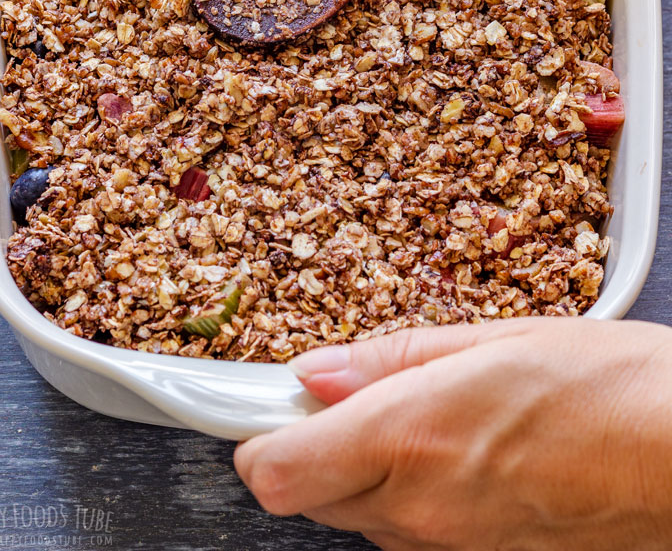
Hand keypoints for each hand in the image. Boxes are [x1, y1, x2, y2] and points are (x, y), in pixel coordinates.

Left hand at [235, 318, 671, 549]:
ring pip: (355, 515)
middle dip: (307, 444)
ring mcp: (449, 548)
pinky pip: (407, 532)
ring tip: (421, 411)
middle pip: (304, 493)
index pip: (276, 467)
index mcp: (412, 437)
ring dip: (358, 467)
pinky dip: (407, 491)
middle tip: (348, 391)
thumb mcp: (494, 339)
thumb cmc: (612, 388)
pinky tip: (458, 447)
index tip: (261, 397)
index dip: (256, 430)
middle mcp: (419, 509)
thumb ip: (390, 360)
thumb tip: (317, 372)